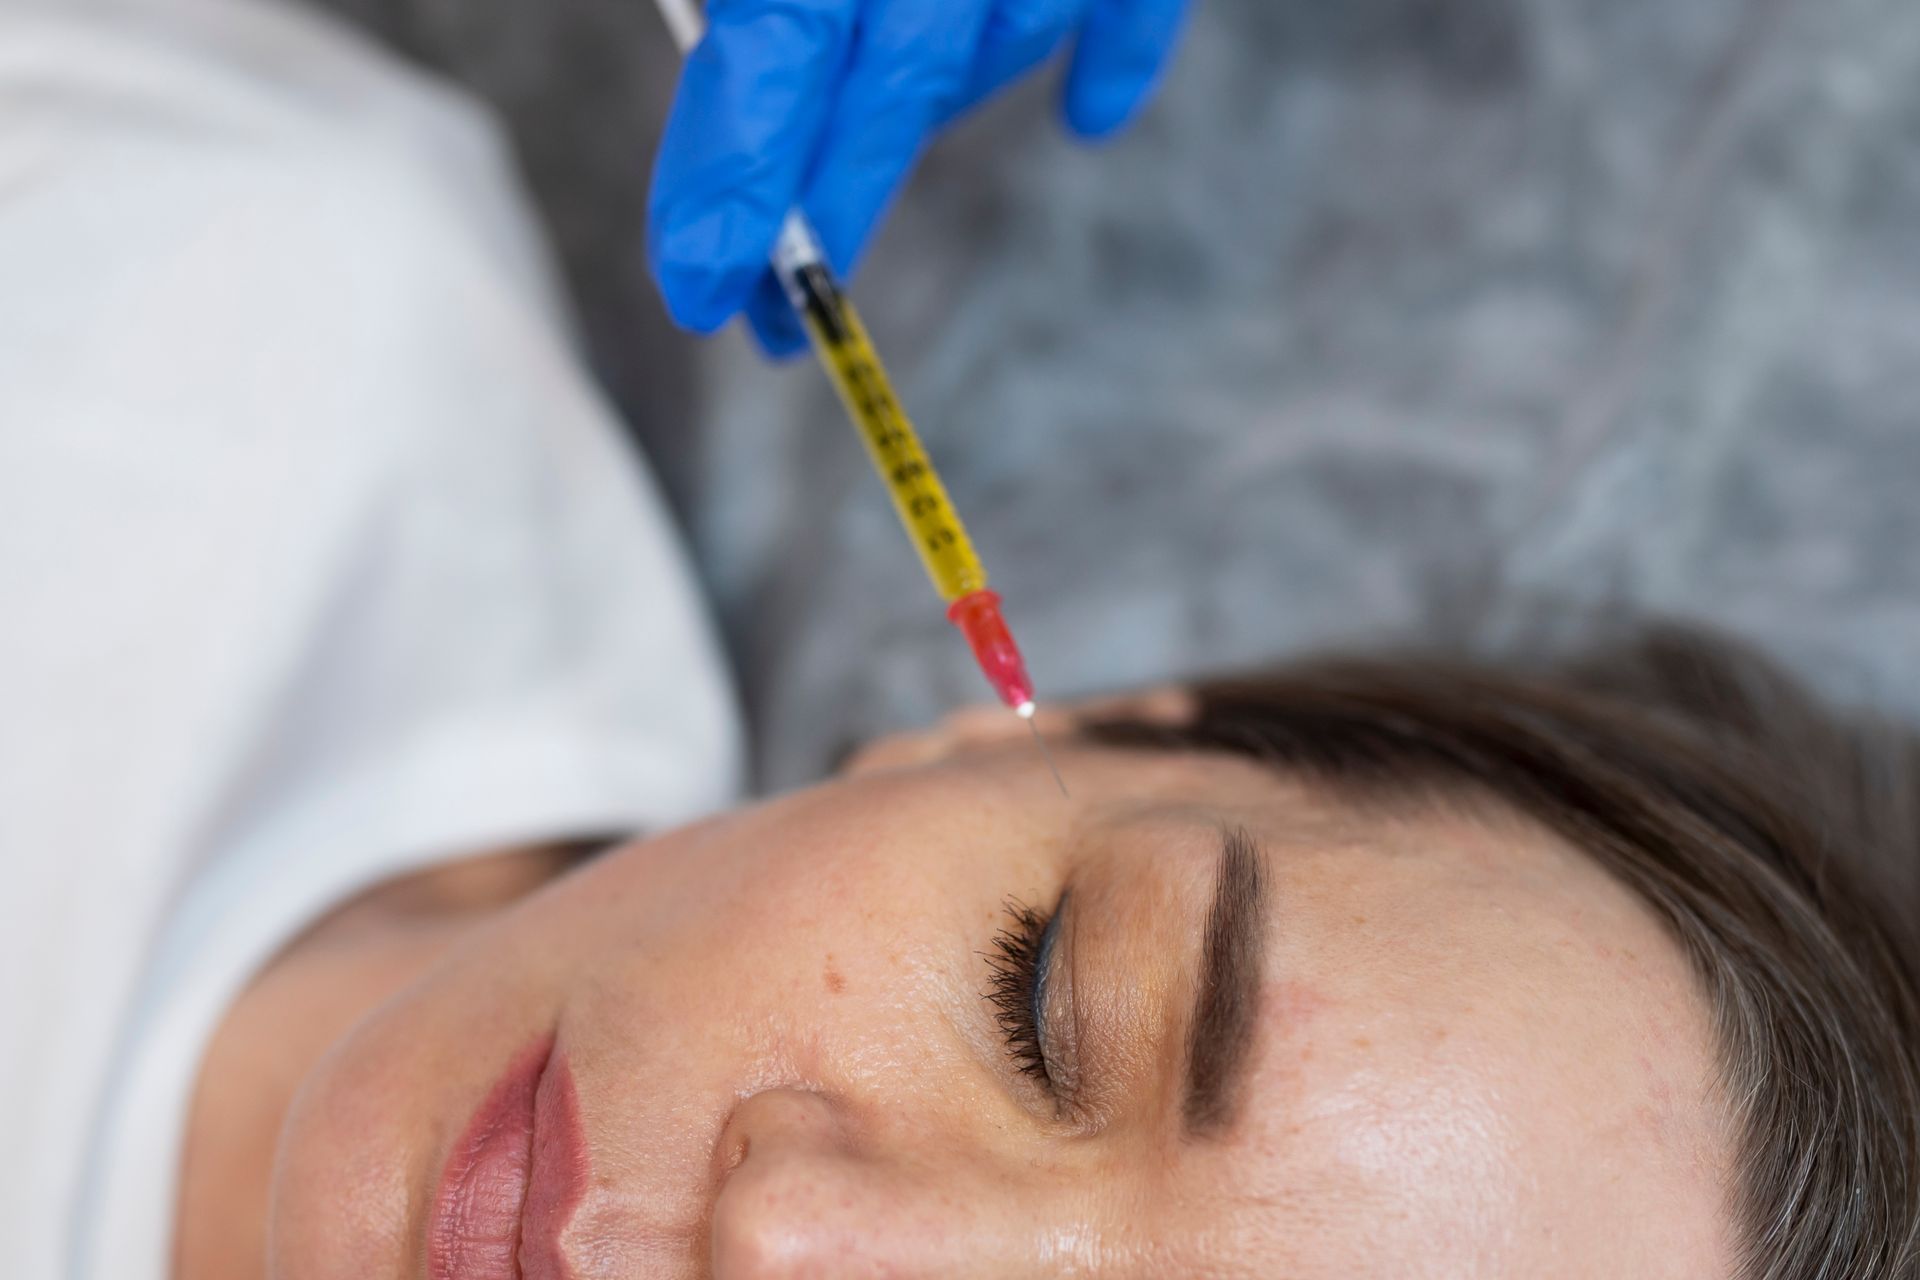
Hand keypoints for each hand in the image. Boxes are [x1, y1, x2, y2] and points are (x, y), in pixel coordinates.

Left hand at [647, 0, 1189, 354]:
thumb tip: (745, 111)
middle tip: (770, 325)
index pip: (773, 45)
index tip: (697, 287)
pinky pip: (1141, 3)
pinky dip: (1117, 56)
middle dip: (826, 214)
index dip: (734, 171)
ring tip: (868, 139)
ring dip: (936, 94)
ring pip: (1006, 36)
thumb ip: (768, 10)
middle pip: (892, 85)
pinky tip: (1088, 113)